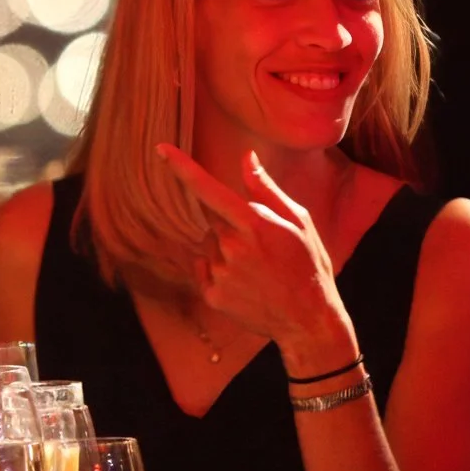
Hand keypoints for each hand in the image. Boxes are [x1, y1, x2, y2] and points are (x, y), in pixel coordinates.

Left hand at [156, 145, 345, 345]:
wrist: (309, 321)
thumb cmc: (308, 265)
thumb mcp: (298, 221)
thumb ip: (266, 189)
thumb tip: (246, 157)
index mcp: (255, 224)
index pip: (209, 190)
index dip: (183, 168)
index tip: (161, 149)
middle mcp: (232, 247)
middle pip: (214, 222)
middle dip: (232, 228)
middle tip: (262, 249)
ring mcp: (221, 273)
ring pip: (209, 248)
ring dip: (226, 252)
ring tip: (257, 270)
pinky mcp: (213, 296)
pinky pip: (204, 270)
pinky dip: (219, 273)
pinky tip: (246, 284)